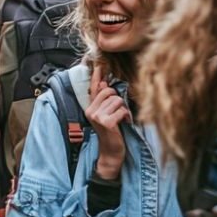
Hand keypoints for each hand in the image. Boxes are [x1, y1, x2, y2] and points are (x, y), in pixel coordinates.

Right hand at [85, 65, 130, 179]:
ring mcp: (97, 116)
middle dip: (118, 100)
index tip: (99, 64)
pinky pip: (121, 110)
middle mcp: (90, 110)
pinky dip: (127, 116)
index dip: (97, 75)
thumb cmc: (113, 132)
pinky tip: (124, 124)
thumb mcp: (107, 114)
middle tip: (119, 112)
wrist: (112, 152)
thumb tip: (104, 83)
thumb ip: (104, 100)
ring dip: (124, 110)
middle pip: (110, 91)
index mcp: (90, 107)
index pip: (94, 87)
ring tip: (122, 119)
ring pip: (117, 100)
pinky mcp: (105, 122)